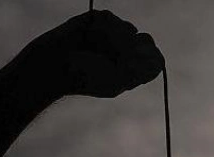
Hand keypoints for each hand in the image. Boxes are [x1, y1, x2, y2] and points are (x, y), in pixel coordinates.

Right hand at [26, 10, 164, 98]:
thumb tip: (159, 58)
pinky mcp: (100, 19)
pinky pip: (110, 18)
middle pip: (147, 40)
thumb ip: (140, 71)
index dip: (146, 60)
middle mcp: (128, 50)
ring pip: (129, 28)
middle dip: (131, 49)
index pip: (156, 59)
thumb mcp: (115, 82)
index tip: (129, 66)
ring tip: (92, 49)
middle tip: (111, 59)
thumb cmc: (84, 78)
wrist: (54, 65)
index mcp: (134, 69)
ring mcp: (115, 33)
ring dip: (111, 40)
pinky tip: (87, 37)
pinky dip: (99, 28)